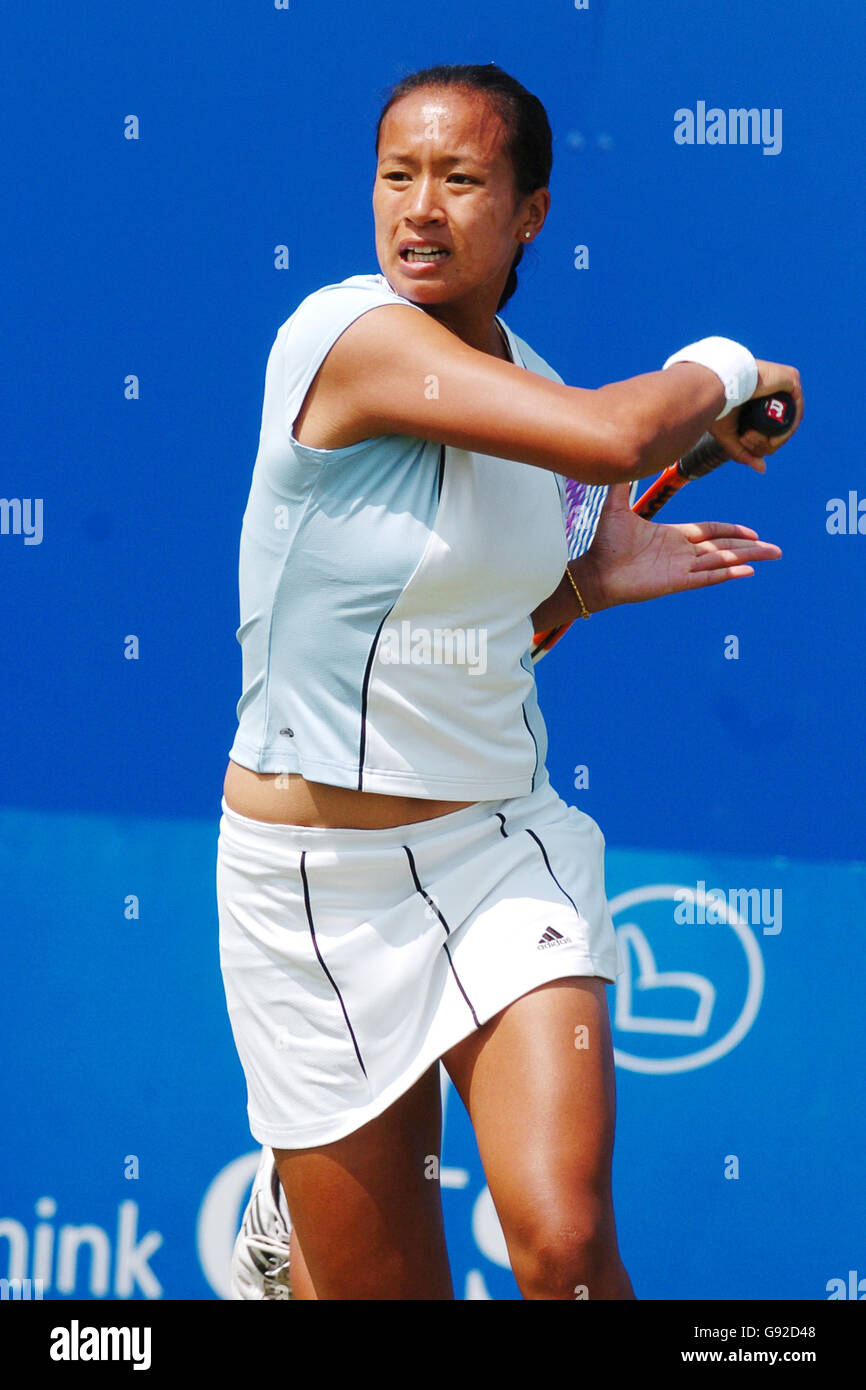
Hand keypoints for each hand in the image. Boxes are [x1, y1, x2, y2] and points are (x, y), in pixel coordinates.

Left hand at [580, 483, 781, 610]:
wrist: (595, 572)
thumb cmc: (605, 545)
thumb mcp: (615, 507)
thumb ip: (622, 484)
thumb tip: (622, 455)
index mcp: (672, 536)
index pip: (710, 532)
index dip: (731, 531)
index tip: (753, 533)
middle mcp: (681, 553)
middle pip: (724, 547)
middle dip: (750, 547)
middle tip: (775, 550)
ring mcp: (681, 568)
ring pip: (722, 561)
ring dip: (747, 558)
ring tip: (772, 556)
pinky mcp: (677, 582)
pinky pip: (708, 577)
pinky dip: (728, 573)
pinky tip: (748, 571)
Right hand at [708, 358, 803, 472]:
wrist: (717, 384)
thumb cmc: (717, 404)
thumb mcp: (730, 435)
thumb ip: (744, 453)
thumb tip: (763, 470)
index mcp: (760, 398)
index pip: (771, 427)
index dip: (761, 442)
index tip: (744, 441)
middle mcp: (775, 389)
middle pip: (781, 427)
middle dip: (765, 442)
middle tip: (746, 439)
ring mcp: (785, 383)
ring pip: (788, 422)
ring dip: (773, 439)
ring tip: (750, 437)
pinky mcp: (792, 379)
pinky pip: (796, 412)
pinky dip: (785, 430)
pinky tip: (771, 437)